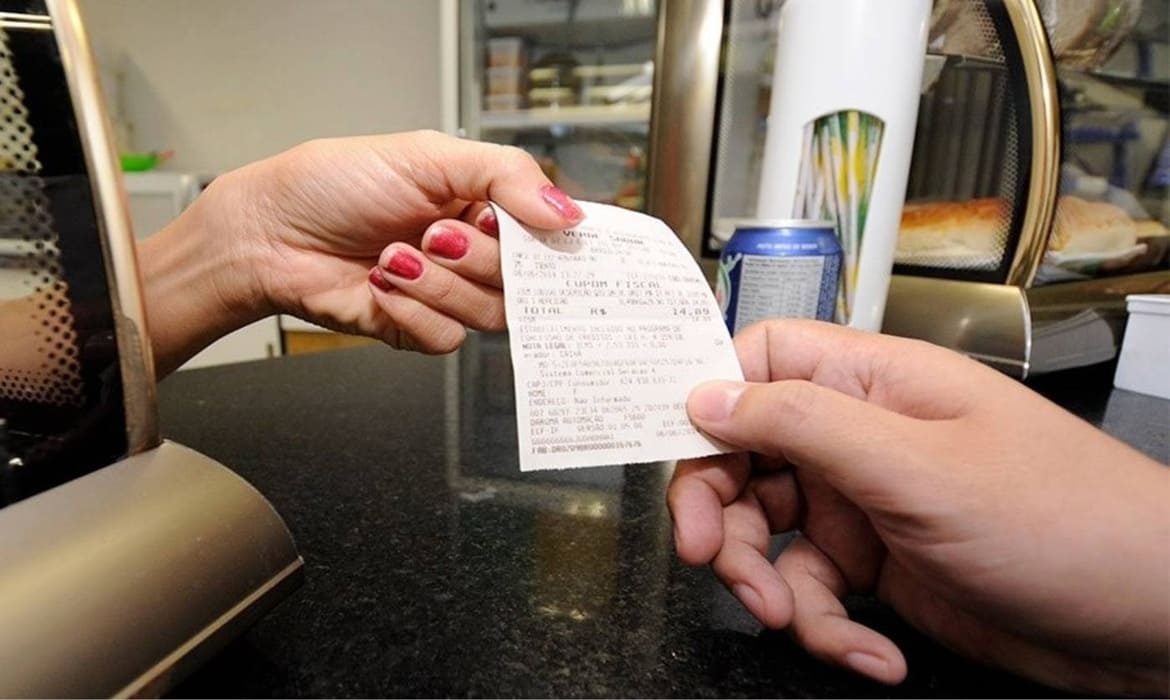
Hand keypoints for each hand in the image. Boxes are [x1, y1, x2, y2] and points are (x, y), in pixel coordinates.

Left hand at [139, 130, 581, 374]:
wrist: (268, 232)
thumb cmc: (334, 182)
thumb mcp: (427, 155)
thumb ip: (506, 175)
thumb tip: (567, 213)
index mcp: (483, 204)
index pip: (546, 232)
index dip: (548, 241)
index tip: (540, 238)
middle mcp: (472, 252)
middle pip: (523, 281)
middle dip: (477, 259)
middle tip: (435, 232)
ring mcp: (447, 293)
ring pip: (488, 315)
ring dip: (439, 285)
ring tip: (393, 255)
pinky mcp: (417, 328)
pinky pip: (446, 339)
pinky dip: (414, 312)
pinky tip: (380, 285)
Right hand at [668, 320, 1169, 694]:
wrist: (1156, 617)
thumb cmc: (1068, 521)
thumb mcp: (917, 468)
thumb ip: (803, 426)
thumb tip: (706, 395)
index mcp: (873, 385)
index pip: (758, 362)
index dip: (706, 400)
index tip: (674, 453)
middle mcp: (863, 438)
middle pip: (748, 457)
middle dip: (724, 512)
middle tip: (713, 558)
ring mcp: (872, 505)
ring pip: (774, 535)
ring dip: (773, 586)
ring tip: (799, 624)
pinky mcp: (886, 568)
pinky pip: (820, 595)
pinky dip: (830, 631)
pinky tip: (872, 655)